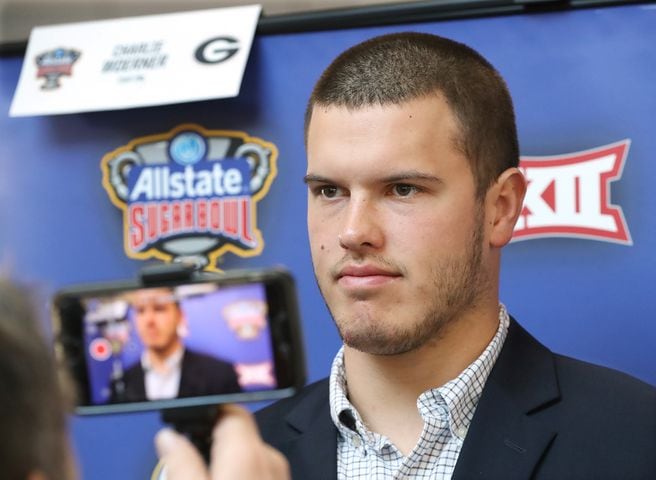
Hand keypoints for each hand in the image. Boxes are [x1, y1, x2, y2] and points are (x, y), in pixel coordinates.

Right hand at [155, 404, 289, 479]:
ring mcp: (280, 476)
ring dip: (225, 463)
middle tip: (185, 462)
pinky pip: (257, 472)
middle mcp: (271, 458)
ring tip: (202, 476)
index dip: (204, 414)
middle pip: (237, 433)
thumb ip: (181, 464)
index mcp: (248, 452)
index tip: (184, 426)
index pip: (230, 410)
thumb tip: (168, 436)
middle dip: (211, 442)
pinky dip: (239, 476)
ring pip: (246, 456)